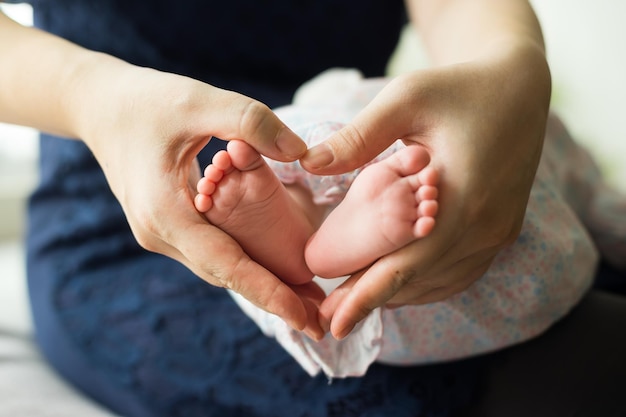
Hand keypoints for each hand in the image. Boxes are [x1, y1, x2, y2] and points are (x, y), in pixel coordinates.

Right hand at [76, 63, 325, 335]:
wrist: (99, 106)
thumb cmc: (145, 101)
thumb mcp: (198, 101)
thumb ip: (250, 122)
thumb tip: (301, 151)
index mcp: (164, 211)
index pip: (224, 263)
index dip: (267, 292)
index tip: (304, 318)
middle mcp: (159, 233)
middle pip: (224, 276)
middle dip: (272, 298)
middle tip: (320, 322)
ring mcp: (160, 234)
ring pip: (218, 268)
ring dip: (260, 286)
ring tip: (305, 303)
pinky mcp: (166, 227)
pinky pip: (210, 254)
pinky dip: (243, 266)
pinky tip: (272, 271)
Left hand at [302, 46, 550, 338]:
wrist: (520, 88)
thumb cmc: (458, 88)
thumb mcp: (406, 99)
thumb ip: (358, 136)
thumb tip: (308, 164)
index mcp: (463, 197)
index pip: (408, 262)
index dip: (368, 295)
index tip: (333, 324)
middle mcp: (485, 226)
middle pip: (420, 279)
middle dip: (372, 300)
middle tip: (329, 319)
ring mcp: (498, 233)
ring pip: (440, 281)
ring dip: (397, 292)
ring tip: (354, 302)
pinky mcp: (501, 231)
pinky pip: (458, 272)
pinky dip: (424, 282)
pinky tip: (398, 280)